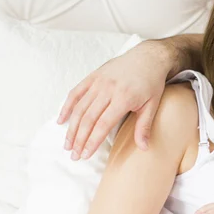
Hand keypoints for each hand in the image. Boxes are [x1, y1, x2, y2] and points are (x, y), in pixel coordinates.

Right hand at [59, 40, 170, 159]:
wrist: (148, 58)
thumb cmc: (151, 83)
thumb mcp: (152, 105)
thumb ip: (144, 127)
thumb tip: (143, 148)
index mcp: (123, 98)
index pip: (103, 124)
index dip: (92, 141)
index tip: (85, 154)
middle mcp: (108, 89)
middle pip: (88, 118)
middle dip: (79, 139)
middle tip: (74, 155)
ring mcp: (98, 81)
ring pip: (79, 107)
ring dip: (71, 128)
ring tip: (67, 145)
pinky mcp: (93, 76)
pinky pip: (75, 92)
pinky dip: (66, 107)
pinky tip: (61, 121)